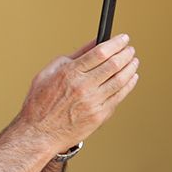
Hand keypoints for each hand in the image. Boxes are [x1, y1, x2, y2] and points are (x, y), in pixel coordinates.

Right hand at [16, 34, 139, 152]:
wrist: (38, 133)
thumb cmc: (40, 103)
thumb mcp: (49, 73)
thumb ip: (73, 57)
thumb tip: (94, 44)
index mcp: (69, 73)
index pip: (100, 52)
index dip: (116, 43)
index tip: (123, 38)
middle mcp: (83, 87)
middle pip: (114, 64)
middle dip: (126, 53)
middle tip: (130, 49)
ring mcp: (93, 102)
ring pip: (120, 80)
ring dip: (131, 68)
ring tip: (133, 62)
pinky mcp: (99, 116)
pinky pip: (119, 96)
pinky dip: (129, 85)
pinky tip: (131, 78)